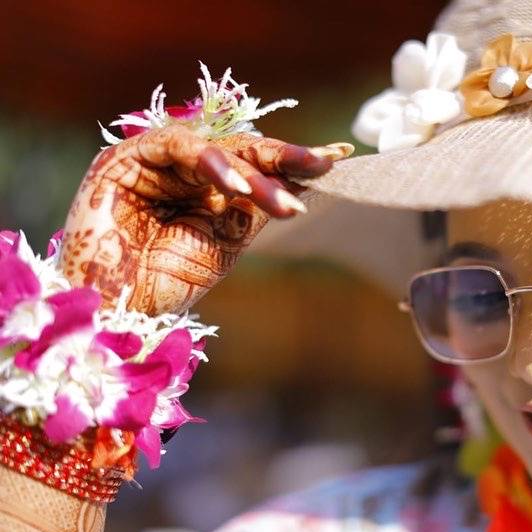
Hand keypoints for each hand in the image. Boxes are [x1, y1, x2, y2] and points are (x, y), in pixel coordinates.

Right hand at [60, 125, 345, 314]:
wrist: (118, 310)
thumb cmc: (167, 282)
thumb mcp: (226, 242)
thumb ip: (254, 208)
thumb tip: (299, 180)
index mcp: (208, 189)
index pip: (257, 166)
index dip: (293, 163)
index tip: (338, 158)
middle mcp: (185, 171)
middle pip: (241, 152)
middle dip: (284, 160)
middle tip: (323, 165)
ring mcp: (157, 162)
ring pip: (215, 149)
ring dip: (251, 173)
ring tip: (279, 201)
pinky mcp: (126, 159)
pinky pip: (176, 146)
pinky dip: (208, 162)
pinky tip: (234, 185)